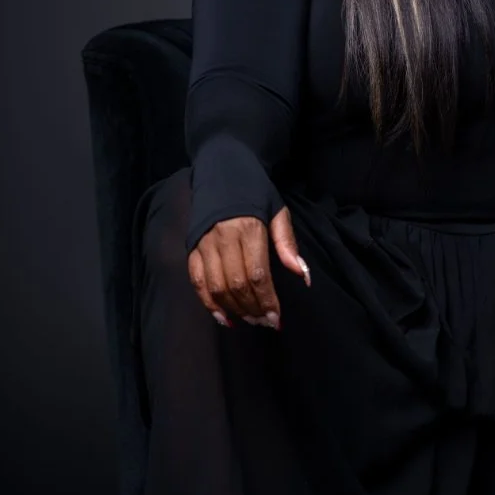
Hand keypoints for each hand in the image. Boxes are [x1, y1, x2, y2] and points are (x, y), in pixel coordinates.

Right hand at [187, 203, 310, 329]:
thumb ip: (288, 245)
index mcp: (248, 229)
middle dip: (253, 308)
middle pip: (236, 284)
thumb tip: (303, 275)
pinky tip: (223, 317)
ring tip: (250, 320)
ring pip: (216, 287)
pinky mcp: (191, 249)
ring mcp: (204, 244)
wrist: (222, 172)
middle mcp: (223, 238)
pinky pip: (197, 282)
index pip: (257, 274)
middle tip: (266, 322)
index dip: (267, 300)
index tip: (277, 318)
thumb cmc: (255, 194)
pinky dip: (208, 303)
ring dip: (234, 309)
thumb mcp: (278, 212)